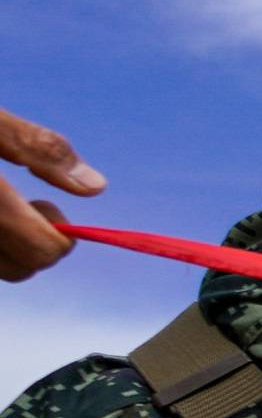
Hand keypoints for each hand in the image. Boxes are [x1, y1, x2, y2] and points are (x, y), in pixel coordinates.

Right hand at [0, 106, 104, 281]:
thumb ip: (37, 148)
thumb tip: (95, 186)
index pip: (44, 252)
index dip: (61, 233)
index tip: (47, 203)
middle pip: (23, 270)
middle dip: (35, 240)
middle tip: (24, 201)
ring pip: (1, 269)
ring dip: (11, 244)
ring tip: (2, 204)